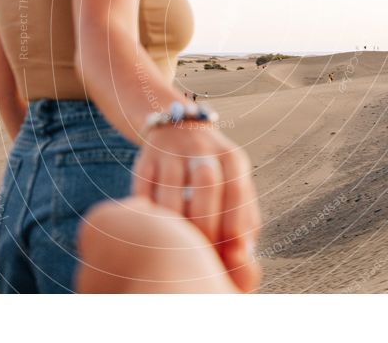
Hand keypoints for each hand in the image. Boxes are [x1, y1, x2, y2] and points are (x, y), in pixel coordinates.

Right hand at [131, 123, 260, 291]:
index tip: (231, 254)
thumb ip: (244, 219)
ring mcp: (171, 151)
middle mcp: (202, 148)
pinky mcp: (144, 159)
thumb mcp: (234, 184)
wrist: (178, 130)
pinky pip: (143, 190)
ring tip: (178, 247)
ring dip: (175, 222)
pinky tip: (155, 231)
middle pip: (206, 185)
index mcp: (231, 157)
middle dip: (205, 225)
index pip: (236, 190)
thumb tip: (242, 256)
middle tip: (202, 254)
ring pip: (171, 188)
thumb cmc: (215, 174)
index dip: (234, 225)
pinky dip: (149, 214)